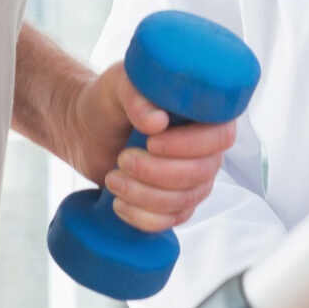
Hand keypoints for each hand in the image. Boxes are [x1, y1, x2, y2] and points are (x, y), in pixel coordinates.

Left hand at [68, 59, 237, 232]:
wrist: (88, 131)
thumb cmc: (109, 101)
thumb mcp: (117, 87)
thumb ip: (136, 96)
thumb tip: (157, 122)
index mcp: (204, 115)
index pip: (220, 136)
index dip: (189, 145)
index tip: (151, 142)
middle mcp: (207, 149)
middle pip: (202, 172)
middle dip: (158, 172)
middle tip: (122, 159)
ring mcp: (194, 179)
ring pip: (186, 200)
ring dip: (146, 195)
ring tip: (112, 179)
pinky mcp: (175, 203)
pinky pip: (172, 220)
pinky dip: (145, 217)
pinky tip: (119, 204)